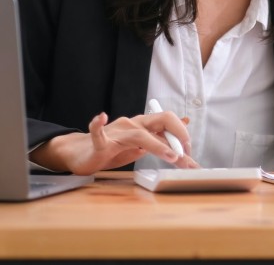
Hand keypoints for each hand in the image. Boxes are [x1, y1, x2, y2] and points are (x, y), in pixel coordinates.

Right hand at [31, 111, 199, 174]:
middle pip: (159, 120)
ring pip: (138, 134)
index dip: (182, 136)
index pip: (168, 123)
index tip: (191, 156)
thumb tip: (184, 124)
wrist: (82, 153)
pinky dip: (98, 124)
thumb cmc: (112, 150)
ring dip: (157, 144)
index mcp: (143, 126)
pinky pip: (98, 132)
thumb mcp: (140, 146)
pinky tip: (101, 117)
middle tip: (187, 154)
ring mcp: (116, 132)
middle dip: (177, 134)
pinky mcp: (99, 142)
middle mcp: (132, 125)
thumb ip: (160, 138)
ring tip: (171, 156)